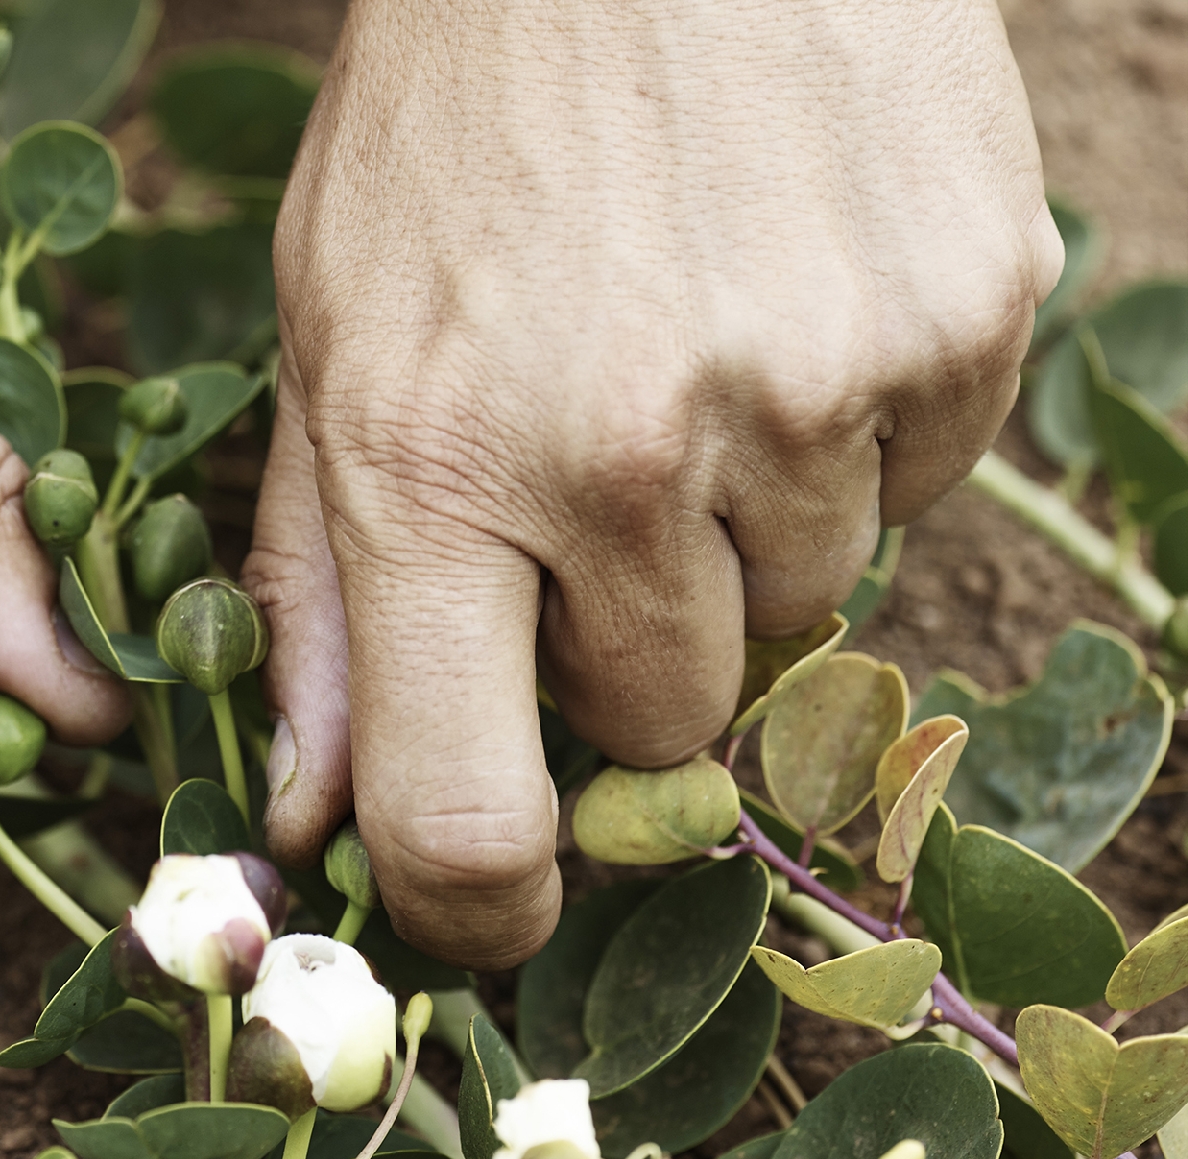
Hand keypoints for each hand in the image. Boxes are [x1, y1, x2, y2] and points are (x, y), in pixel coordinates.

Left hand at [244, 0, 1059, 966]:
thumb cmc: (455, 127)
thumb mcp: (328, 348)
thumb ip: (318, 595)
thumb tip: (319, 817)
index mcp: (431, 464)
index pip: (463, 813)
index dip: (479, 910)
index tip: (491, 905)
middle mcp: (626, 449)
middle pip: (662, 722)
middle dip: (617, 651)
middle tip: (583, 494)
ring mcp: (815, 384)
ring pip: (803, 614)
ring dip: (741, 540)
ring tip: (683, 363)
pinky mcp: (960, 317)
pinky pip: (918, 491)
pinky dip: (852, 442)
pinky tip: (784, 308)